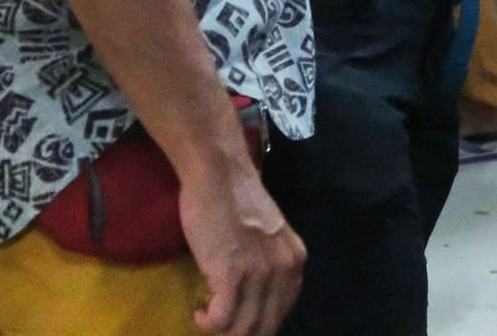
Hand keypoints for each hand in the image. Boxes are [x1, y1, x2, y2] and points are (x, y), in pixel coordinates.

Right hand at [181, 161, 304, 335]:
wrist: (219, 176)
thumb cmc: (237, 201)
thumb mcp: (268, 238)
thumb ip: (269, 266)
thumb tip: (257, 301)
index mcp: (295, 262)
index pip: (281, 312)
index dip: (259, 325)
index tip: (238, 322)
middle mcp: (284, 270)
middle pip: (265, 326)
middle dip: (241, 334)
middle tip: (220, 326)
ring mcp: (259, 273)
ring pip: (243, 328)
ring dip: (222, 331)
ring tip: (209, 319)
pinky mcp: (231, 274)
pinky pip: (222, 319)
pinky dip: (208, 323)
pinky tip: (200, 313)